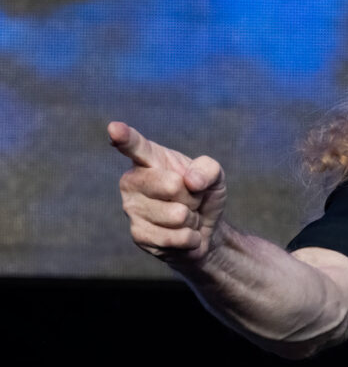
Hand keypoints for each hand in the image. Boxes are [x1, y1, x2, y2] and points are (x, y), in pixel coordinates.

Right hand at [109, 121, 226, 262]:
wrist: (204, 229)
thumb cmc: (203, 194)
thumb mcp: (214, 176)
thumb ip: (208, 169)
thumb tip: (191, 181)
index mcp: (150, 159)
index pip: (135, 145)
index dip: (124, 137)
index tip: (114, 128)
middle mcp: (134, 180)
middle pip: (173, 185)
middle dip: (193, 196)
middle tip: (189, 199)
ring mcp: (132, 208)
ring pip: (177, 214)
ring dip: (191, 219)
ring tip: (185, 216)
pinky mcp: (138, 234)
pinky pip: (173, 237)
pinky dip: (189, 238)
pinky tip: (183, 235)